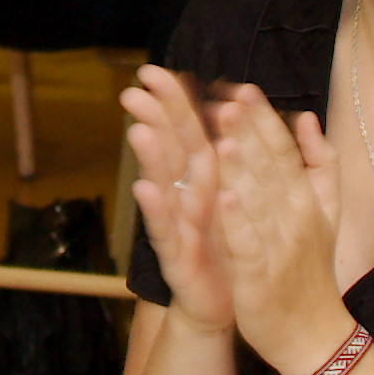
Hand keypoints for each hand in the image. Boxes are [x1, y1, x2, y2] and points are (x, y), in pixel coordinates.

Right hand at [120, 65, 235, 335]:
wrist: (229, 303)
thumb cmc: (232, 245)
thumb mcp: (239, 195)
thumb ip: (237, 154)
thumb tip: (232, 107)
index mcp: (206, 178)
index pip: (190, 131)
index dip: (174, 102)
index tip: (157, 71)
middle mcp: (186, 195)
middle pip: (170, 150)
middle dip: (154, 119)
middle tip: (134, 89)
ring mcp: (177, 224)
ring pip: (163, 186)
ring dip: (151, 159)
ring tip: (138, 130)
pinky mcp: (176, 256)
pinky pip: (165, 231)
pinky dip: (154, 210)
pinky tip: (144, 189)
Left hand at [209, 90, 351, 371]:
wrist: (314, 336)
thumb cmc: (312, 271)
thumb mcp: (325, 213)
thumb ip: (319, 163)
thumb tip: (308, 117)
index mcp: (305, 200)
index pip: (283, 151)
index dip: (262, 120)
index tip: (240, 88)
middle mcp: (295, 218)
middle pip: (269, 169)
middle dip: (248, 134)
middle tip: (224, 100)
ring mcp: (279, 247)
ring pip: (259, 202)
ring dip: (242, 170)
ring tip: (222, 137)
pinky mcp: (261, 277)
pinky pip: (249, 245)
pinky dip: (238, 222)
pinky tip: (222, 199)